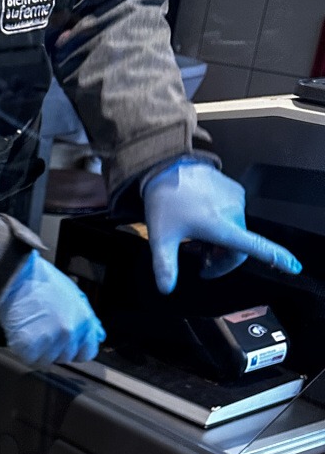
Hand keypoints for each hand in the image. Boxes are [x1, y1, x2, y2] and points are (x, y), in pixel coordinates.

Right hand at [0, 251, 105, 365]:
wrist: (18, 278)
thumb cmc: (44, 282)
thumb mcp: (75, 295)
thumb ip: (88, 319)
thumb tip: (98, 335)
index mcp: (84, 322)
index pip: (87, 353)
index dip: (77, 349)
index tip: (67, 344)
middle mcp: (68, 333)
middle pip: (65, 357)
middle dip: (56, 348)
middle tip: (45, 331)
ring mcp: (49, 340)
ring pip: (47, 361)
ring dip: (40, 351)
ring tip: (34, 331)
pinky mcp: (28, 345)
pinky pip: (30, 359)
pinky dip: (26, 351)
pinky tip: (25, 336)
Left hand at [144, 158, 301, 293]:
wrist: (168, 166)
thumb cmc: (167, 198)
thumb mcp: (160, 237)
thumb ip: (164, 266)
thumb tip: (167, 287)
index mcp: (223, 226)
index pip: (256, 247)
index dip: (277, 258)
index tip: (293, 266)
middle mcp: (235, 212)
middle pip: (238, 248)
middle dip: (220, 259)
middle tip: (199, 261)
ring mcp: (236, 200)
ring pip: (235, 232)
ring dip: (218, 243)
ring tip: (194, 240)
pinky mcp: (234, 191)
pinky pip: (232, 216)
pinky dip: (220, 226)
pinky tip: (200, 224)